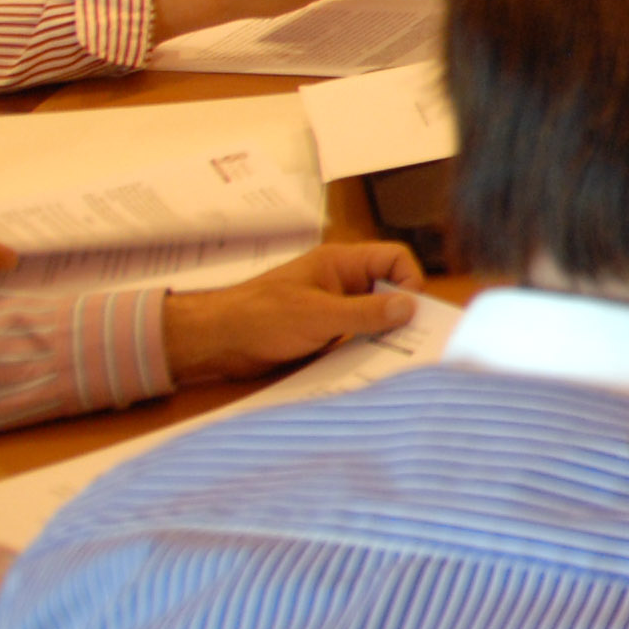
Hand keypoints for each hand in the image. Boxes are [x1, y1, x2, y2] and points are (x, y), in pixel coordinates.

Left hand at [158, 240, 422, 384]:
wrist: (214, 342)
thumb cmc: (261, 318)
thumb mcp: (319, 315)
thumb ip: (366, 312)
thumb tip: (410, 308)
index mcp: (341, 264)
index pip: (393, 259)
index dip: (409, 281)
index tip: (411, 313)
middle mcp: (341, 283)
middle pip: (388, 290)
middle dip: (401, 314)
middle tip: (414, 343)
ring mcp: (332, 309)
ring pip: (373, 318)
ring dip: (383, 336)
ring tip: (395, 360)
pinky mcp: (322, 334)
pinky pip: (355, 339)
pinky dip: (364, 351)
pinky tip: (370, 369)